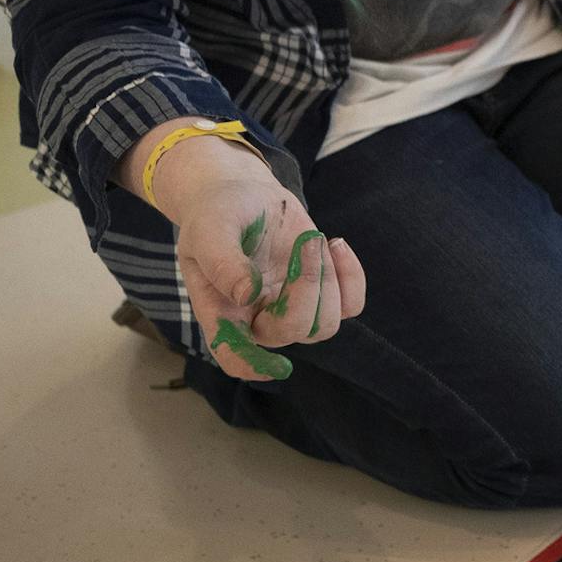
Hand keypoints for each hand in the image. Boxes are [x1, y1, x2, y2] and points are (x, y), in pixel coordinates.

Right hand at [159, 153, 365, 383]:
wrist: (243, 195)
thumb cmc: (217, 215)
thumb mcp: (209, 230)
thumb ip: (222, 261)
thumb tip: (246, 294)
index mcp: (223, 312)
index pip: (234, 356)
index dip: (254, 367)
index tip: (280, 365)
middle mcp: (258, 318)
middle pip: (294, 331)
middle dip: (309, 286)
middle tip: (305, 242)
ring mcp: (292, 307)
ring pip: (326, 324)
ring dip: (328, 279)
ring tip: (312, 240)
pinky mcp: (321, 292)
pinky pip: (351, 306)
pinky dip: (352, 277)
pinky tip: (335, 244)